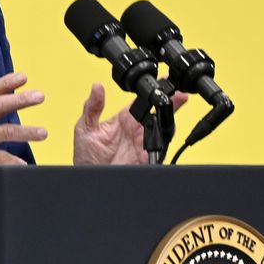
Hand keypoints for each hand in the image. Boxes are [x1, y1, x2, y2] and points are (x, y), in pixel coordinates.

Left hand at [73, 83, 187, 164]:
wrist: (90, 182)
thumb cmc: (86, 157)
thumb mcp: (85, 128)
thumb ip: (92, 107)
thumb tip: (97, 87)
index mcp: (123, 119)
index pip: (141, 101)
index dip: (151, 91)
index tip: (160, 81)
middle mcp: (135, 130)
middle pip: (157, 112)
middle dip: (170, 101)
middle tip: (178, 92)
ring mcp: (143, 143)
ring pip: (162, 128)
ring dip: (169, 118)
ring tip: (176, 103)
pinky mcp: (146, 158)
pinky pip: (159, 148)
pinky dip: (163, 141)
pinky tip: (164, 130)